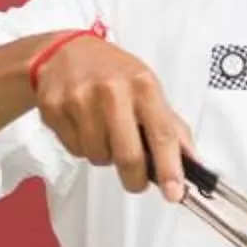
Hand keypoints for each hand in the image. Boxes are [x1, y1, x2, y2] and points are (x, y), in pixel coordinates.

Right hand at [33, 35, 193, 199]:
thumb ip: (171, 125)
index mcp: (143, 85)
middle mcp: (112, 91)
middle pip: (128, 155)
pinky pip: (75, 150)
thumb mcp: (148, 89)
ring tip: (105, 135)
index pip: (162, 134)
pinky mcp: (54, 108)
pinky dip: (83, 147)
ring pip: (98, 156)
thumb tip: (192, 161)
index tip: (175, 193)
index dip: (170, 169)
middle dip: (135, 178)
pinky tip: (84, 126)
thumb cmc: (113, 73)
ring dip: (106, 157)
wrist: (65, 53)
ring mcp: (80, 99)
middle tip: (137, 181)